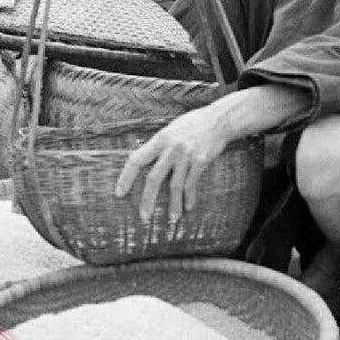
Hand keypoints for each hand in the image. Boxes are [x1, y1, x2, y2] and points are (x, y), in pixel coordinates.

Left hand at [114, 105, 230, 223]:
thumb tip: (145, 159)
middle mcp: (171, 148)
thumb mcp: (171, 129)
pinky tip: (188, 208)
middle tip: (144, 217)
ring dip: (173, 205)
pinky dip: (189, 197)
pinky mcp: (201, 161)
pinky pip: (192, 184)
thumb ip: (159, 144)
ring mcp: (186, 156)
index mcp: (160, 139)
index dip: (126, 177)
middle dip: (147, 200)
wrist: (219, 120)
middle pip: (154, 178)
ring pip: (175, 186)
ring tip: (172, 220)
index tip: (120, 193)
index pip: (136, 160)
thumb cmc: (193, 124)